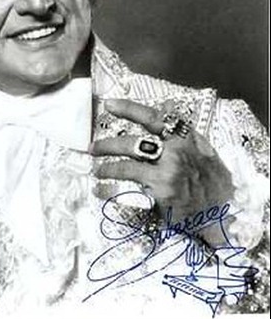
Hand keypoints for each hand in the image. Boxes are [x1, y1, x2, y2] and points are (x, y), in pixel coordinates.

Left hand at [91, 99, 234, 244]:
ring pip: (127, 165)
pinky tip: (100, 190)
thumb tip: (166, 105)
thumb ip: (183, 130)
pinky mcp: (162, 192)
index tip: (109, 104)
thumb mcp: (204, 149)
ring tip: (97, 170)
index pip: (154, 118)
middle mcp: (176, 152)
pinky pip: (129, 189)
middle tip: (94, 147)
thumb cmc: (211, 181)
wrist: (223, 214)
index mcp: (185, 138)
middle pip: (133, 143)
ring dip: (107, 167)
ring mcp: (168, 172)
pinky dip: (110, 189)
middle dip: (109, 145)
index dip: (129, 108)